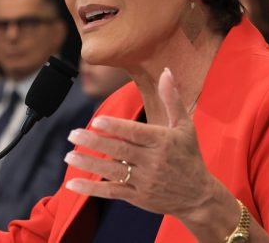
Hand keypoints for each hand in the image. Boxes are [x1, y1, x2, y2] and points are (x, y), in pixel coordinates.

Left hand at [63, 67, 217, 217]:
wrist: (199, 196)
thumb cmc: (189, 156)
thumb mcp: (185, 126)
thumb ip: (172, 99)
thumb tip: (166, 71)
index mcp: (162, 141)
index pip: (135, 133)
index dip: (116, 127)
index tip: (97, 121)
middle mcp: (153, 162)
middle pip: (120, 150)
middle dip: (94, 142)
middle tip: (73, 134)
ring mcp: (144, 181)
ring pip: (113, 171)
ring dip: (89, 164)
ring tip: (69, 156)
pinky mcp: (137, 197)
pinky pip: (112, 192)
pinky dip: (92, 189)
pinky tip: (72, 184)